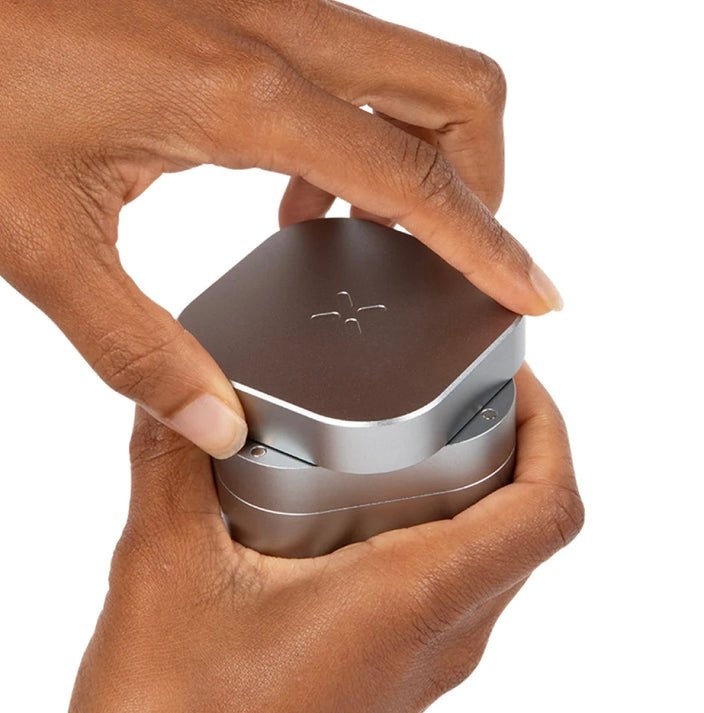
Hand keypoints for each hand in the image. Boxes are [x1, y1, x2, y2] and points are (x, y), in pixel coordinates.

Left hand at [0, 2, 562, 458]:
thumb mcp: (47, 244)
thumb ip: (137, 349)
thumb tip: (215, 424)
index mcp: (241, 96)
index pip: (418, 175)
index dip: (489, 241)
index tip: (533, 289)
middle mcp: (275, 34)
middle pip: (456, 91)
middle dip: (485, 180)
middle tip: (458, 258)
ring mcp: (265, 10)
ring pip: (413, 72)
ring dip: (427, 156)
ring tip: (374, 238)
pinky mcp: (242, 14)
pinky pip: (350, 71)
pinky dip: (362, 138)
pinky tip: (302, 191)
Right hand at [69, 366, 582, 712]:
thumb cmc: (177, 711)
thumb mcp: (165, 566)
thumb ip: (171, 460)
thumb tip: (177, 389)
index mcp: (410, 598)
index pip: (543, 511)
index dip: (549, 430)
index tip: (511, 378)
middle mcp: (438, 634)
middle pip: (528, 524)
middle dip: (514, 442)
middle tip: (464, 384)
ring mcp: (422, 657)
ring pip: (497, 556)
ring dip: (483, 484)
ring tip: (425, 426)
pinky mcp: (394, 665)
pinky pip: (457, 584)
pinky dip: (446, 525)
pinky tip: (374, 498)